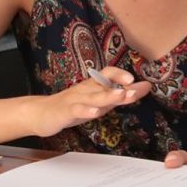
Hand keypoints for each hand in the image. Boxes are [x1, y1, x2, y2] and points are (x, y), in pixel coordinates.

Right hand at [26, 67, 150, 138]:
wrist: (41, 113)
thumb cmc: (72, 107)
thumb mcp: (98, 101)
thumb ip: (120, 96)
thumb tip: (145, 87)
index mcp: (92, 86)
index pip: (107, 74)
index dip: (121, 75)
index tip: (136, 80)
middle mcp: (85, 90)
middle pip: (103, 84)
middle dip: (120, 85)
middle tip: (134, 87)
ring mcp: (74, 100)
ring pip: (92, 97)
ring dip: (107, 96)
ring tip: (120, 96)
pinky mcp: (65, 112)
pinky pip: (76, 110)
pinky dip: (86, 111)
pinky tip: (94, 113)